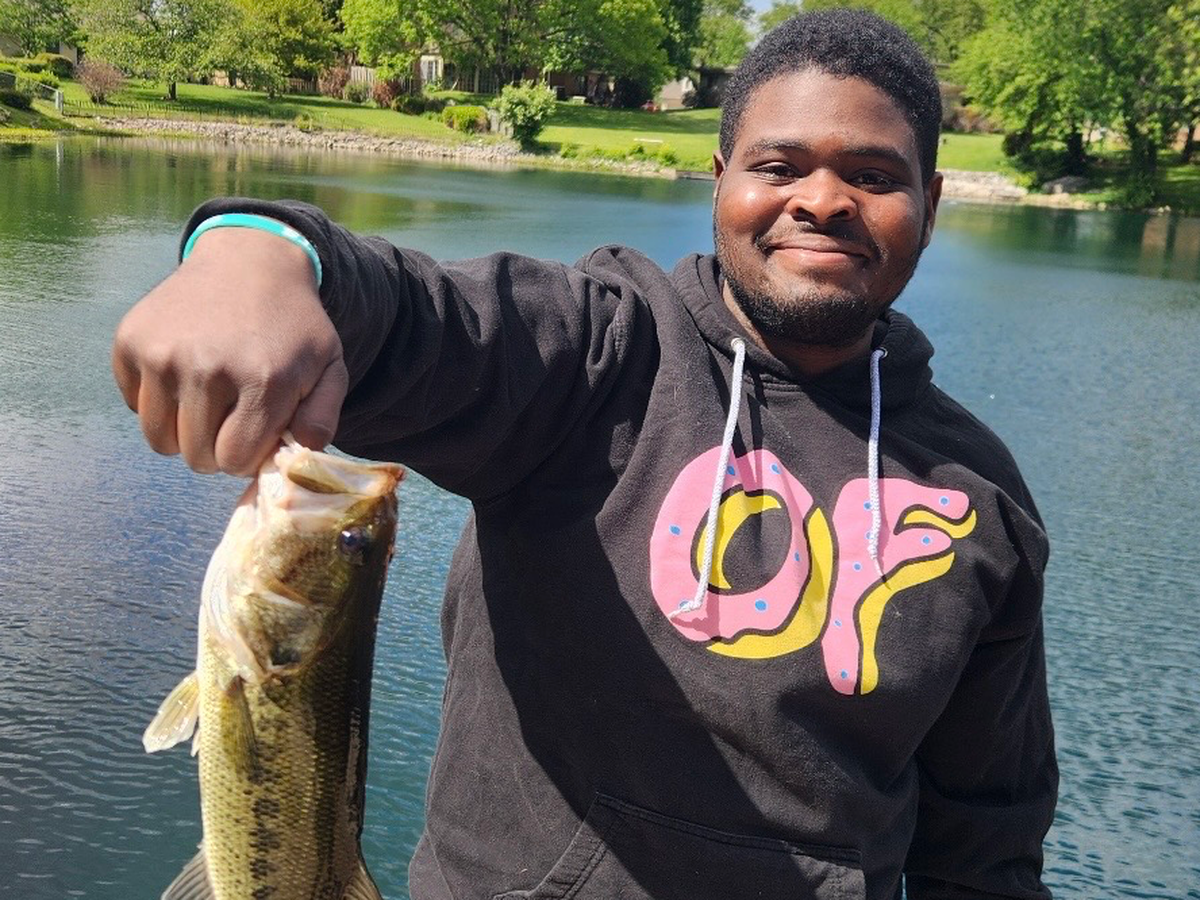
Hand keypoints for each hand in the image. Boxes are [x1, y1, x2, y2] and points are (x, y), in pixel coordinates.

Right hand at [112, 227, 348, 475]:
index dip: (245, 455)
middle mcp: (207, 369)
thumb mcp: (329, 367)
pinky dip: (156, 401)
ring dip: (182, 432)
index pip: (234, 460)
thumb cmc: (293, 325)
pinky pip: (134, 405)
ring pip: (158, 439)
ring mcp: (162, 354)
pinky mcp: (131, 341)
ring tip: (207, 401)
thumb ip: (321, 420)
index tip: (254, 434)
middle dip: (215, 449)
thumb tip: (291, 457)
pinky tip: (183, 372)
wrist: (250, 262)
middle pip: (194, 456)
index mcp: (262, 381)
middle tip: (230, 418)